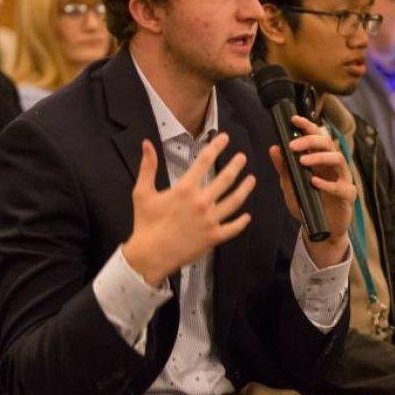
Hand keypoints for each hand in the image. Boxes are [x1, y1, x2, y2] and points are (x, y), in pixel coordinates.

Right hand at [122, 134, 254, 286]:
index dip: (216, 147)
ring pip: (234, 201)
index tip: (225, 138)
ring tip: (252, 180)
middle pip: (225, 179)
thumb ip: (148, 167)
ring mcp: (210, 220)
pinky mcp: (213, 237)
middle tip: (242, 158)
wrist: (150, 255)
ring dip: (245, 189)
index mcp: (185, 189)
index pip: (205, 161)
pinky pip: (233, 228)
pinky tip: (247, 216)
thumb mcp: (142, 192)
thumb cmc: (145, 224)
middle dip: (236, 166)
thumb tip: (147, 144)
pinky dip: (242, 222)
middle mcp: (201, 202)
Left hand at [268, 115, 355, 266]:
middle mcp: (333, 166)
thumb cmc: (308, 205)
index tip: (294, 120)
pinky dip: (327, 184)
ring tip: (302, 161)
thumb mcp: (290, 186)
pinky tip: (314, 182)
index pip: (317, 137)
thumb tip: (274, 148)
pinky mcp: (348, 195)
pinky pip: (341, 186)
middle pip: (328, 143)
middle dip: (310, 140)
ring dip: (319, 157)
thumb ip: (284, 169)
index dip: (307, 126)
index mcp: (321, 160)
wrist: (321, 230)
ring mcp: (343, 179)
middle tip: (293, 146)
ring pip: (338, 159)